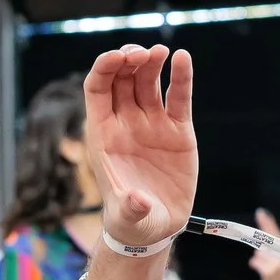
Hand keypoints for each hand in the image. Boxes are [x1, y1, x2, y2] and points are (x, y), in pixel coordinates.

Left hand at [85, 44, 196, 249]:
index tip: (119, 56)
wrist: (156, 228)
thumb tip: (136, 200)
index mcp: (103, 135)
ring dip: (152, 63)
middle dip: (129, 60)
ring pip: (148, 83)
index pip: (97, 90)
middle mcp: (126, 124)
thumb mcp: (127, 216)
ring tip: (161, 52)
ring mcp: (152, 124)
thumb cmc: (132, 220)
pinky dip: (181, 78)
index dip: (105, 68)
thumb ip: (129, 206)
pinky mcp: (177, 131)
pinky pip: (179, 99)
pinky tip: (182, 58)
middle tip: (142, 53)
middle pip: (122, 79)